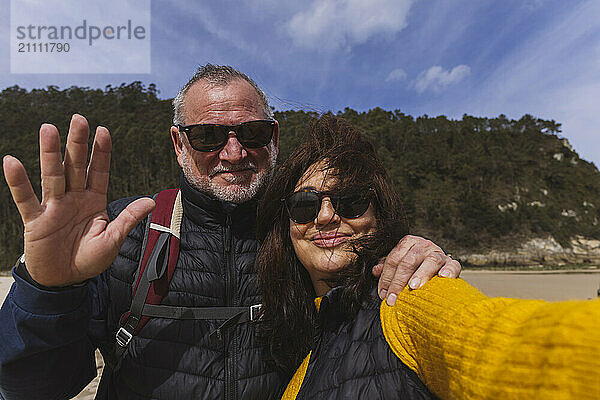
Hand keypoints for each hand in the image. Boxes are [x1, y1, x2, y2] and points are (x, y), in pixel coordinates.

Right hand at [3, 114, 154, 286]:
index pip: (99, 171)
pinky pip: (25, 199)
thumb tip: (150, 201)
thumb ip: (128, 219)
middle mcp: (73, 198)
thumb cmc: (90, 259)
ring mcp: (54, 207)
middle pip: (76, 166)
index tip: (103, 130)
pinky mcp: (36, 221)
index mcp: (94, 201)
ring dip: (50, 153)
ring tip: (48, 128)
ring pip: (52, 175)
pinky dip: (18, 182)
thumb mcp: (113, 240)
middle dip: (78, 143)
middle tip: (79, 118)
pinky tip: (12, 162)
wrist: (65, 281)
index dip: (101, 152)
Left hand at [373, 235, 460, 304]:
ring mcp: (439, 254)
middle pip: (409, 261)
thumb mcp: (399, 265)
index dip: (386, 277)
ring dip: (421, 274)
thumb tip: (375, 271)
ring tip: (413, 286)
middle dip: (398, 281)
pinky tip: (443, 277)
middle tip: (393, 298)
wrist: (437, 269)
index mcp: (409, 243)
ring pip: (430, 261)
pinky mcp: (453, 264)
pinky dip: (449, 270)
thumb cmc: (415, 268)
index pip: (394, 259)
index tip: (383, 294)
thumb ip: (387, 267)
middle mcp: (424, 246)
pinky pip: (453, 265)